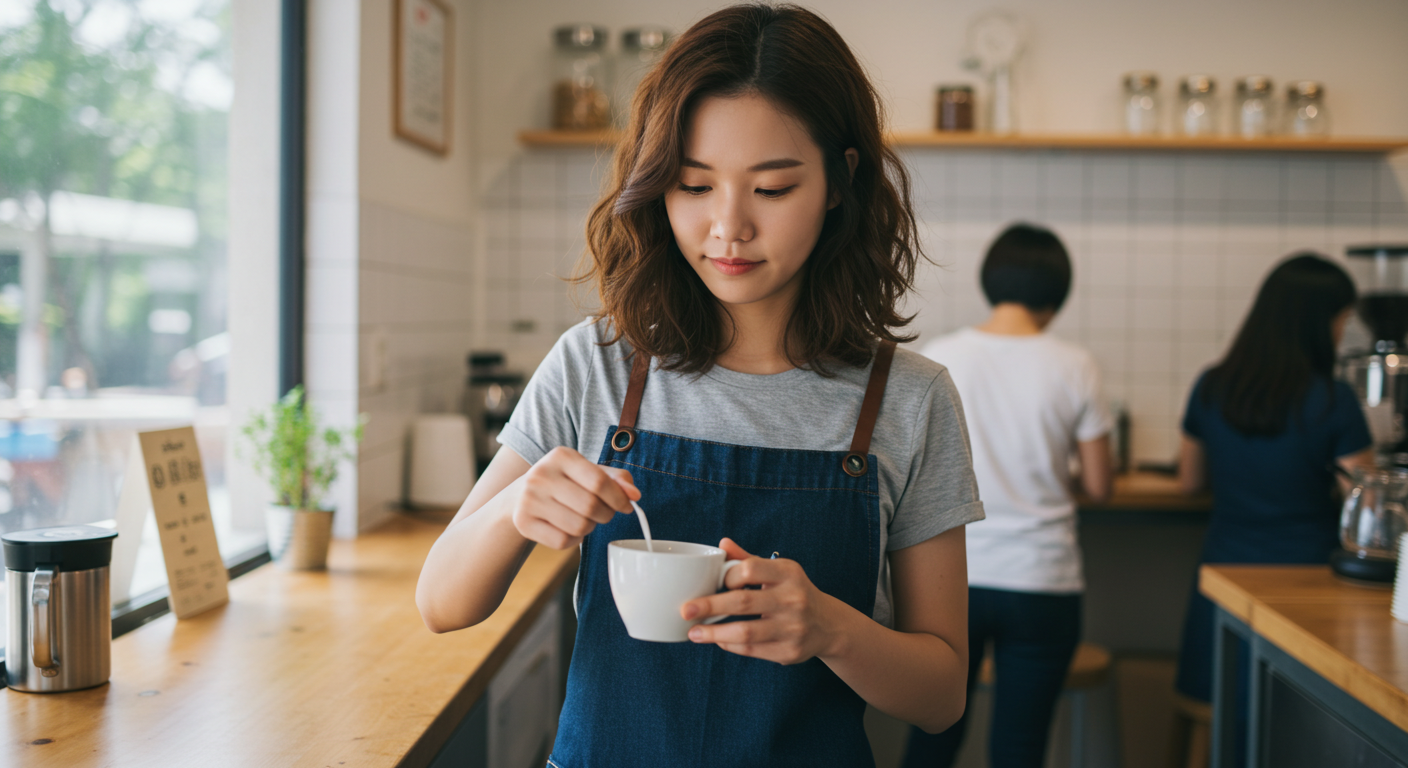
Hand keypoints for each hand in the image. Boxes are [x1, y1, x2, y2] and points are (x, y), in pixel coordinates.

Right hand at [511, 447, 639, 548]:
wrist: (519, 497)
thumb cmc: (564, 483)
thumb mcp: (588, 472)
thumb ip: (616, 479)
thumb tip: (634, 495)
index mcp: (561, 456)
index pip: (599, 481)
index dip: (619, 498)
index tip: (626, 505)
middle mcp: (541, 474)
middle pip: (590, 506)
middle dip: (606, 514)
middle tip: (604, 513)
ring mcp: (529, 499)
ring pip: (578, 526)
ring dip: (590, 527)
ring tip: (585, 518)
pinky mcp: (523, 523)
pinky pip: (563, 541)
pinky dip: (574, 540)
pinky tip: (568, 528)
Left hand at [680, 538, 843, 664]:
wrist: (828, 625)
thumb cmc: (794, 592)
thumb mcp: (779, 572)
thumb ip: (749, 560)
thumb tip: (722, 544)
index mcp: (788, 574)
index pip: (750, 570)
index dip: (727, 577)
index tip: (714, 583)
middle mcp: (793, 599)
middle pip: (743, 602)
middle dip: (709, 606)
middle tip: (685, 610)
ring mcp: (792, 627)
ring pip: (745, 632)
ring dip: (714, 633)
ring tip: (694, 633)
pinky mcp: (789, 651)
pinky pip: (752, 650)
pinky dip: (730, 645)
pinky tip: (717, 640)